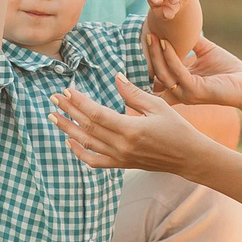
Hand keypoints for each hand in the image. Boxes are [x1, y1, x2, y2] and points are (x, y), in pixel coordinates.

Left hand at [51, 74, 215, 175]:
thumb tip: (116, 77)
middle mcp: (122, 146)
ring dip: (68, 129)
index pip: (97, 114)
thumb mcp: (158, 106)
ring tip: (53, 117)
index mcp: (131, 129)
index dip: (79, 102)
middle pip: (87, 127)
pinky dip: (79, 152)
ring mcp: (120, 157)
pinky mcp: (121, 164)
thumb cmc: (177, 128)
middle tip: (53, 98)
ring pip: (86, 144)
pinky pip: (94, 161)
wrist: (188, 157)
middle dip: (68, 111)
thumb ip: (133, 93)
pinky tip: (70, 141)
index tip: (67, 90)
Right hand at [148, 33, 241, 111]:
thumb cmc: (230, 70)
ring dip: (156, 53)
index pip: (158, 74)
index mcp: (181, 86)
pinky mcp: (195, 90)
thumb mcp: (206, 52)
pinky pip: (178, 71)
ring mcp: (186, 93)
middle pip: (157, 73)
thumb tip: (180, 26)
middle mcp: (180, 92)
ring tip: (152, 36)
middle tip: (145, 34)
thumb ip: (191, 43)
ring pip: (163, 72)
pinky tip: (166, 42)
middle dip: (150, 53)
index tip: (144, 41)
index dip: (149, 59)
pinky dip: (170, 56)